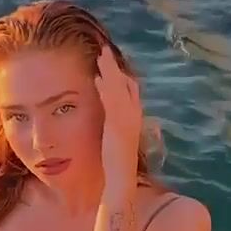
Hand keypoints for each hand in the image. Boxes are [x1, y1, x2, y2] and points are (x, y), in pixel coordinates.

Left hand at [94, 46, 142, 193]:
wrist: (122, 179)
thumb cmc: (117, 165)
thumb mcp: (115, 142)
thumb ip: (113, 128)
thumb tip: (108, 120)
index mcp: (133, 119)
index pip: (131, 92)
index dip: (121, 77)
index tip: (111, 66)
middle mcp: (133, 116)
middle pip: (126, 84)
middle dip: (114, 67)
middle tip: (104, 50)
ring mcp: (126, 120)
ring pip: (118, 88)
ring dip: (109, 70)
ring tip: (100, 55)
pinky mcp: (117, 125)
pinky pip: (111, 102)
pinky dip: (105, 88)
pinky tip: (96, 77)